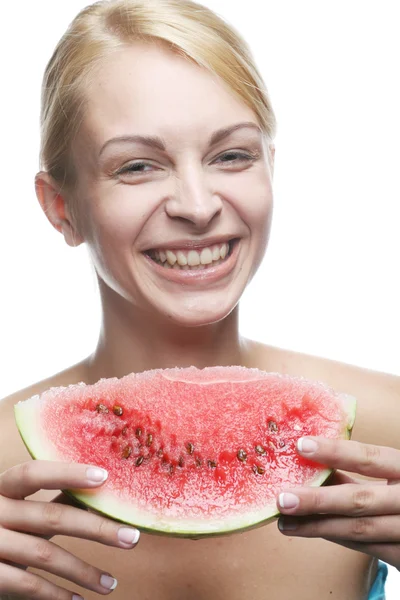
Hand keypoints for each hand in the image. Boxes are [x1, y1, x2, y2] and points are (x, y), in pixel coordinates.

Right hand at [0, 461, 139, 598]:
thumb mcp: (12, 506)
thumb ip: (44, 500)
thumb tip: (92, 486)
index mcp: (0, 488)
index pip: (34, 473)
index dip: (68, 473)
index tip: (105, 476)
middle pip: (51, 518)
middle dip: (97, 528)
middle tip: (132, 537)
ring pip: (44, 555)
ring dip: (83, 571)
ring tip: (111, 583)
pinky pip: (26, 585)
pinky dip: (55, 594)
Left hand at [276, 437, 399, 569]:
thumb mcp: (398, 473)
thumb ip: (365, 469)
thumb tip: (316, 461)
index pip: (371, 458)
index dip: (336, 451)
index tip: (301, 445)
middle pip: (361, 500)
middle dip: (318, 501)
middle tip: (282, 499)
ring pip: (360, 531)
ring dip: (318, 527)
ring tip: (285, 522)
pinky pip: (367, 549)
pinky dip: (337, 539)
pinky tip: (311, 531)